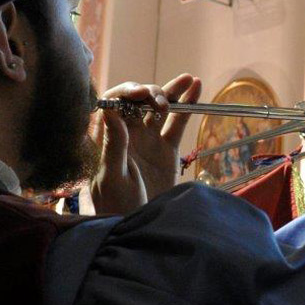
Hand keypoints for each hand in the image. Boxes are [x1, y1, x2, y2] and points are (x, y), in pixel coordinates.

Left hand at [90, 74, 201, 213]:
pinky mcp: (167, 148)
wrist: (136, 225)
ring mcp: (148, 139)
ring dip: (172, 91)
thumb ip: (113, 144)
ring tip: (187, 80)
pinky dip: (187, 106)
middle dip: (151, 94)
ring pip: (161, 107)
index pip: (114, 103)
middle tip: (161, 102)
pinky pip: (178, 122)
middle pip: (139, 101)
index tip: (141, 94)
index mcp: (107, 136)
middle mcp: (127, 133)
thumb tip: (109, 109)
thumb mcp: (112, 177)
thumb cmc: (115, 204)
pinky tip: (196, 89)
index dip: (127, 93)